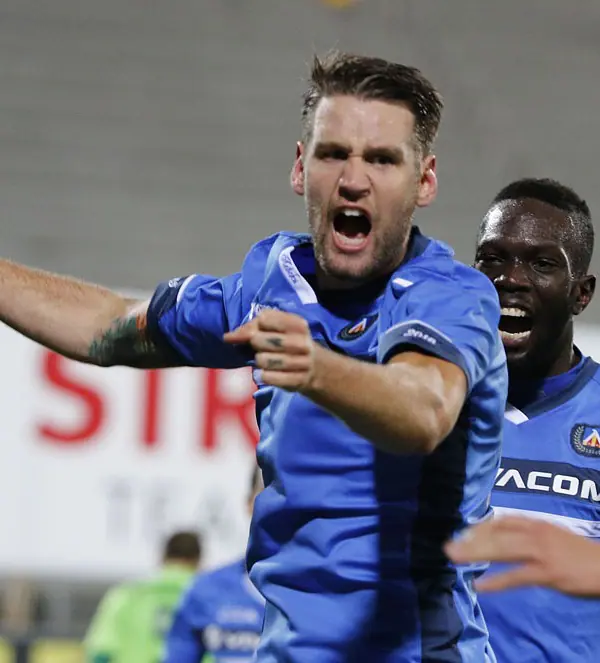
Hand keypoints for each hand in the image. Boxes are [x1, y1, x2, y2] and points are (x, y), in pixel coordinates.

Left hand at [224, 309, 316, 391]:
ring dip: (258, 361)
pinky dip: (262, 376)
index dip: (253, 326)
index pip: (264, 319)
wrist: (315, 367)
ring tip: (265, 361)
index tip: (253, 332)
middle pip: (259, 340)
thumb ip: (252, 327)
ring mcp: (302, 363)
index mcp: (298, 324)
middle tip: (259, 348)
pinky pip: (268, 377)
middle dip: (254, 344)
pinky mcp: (298, 380)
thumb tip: (228, 337)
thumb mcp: (276, 329)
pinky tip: (266, 373)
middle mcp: (302, 342)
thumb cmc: (287, 343)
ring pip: (262, 360)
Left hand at [444, 515, 599, 596]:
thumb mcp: (551, 535)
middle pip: (496, 533)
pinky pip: (517, 577)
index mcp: (536, 523)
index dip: (480, 526)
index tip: (464, 533)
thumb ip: (528, 534)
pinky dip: (497, 582)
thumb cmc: (578, 553)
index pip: (501, 520)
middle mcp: (535, 533)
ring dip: (475, 553)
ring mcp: (541, 552)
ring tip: (454, 558)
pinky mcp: (548, 573)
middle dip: (470, 539)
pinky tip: (480, 586)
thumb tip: (503, 538)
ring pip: (502, 550)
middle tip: (448, 547)